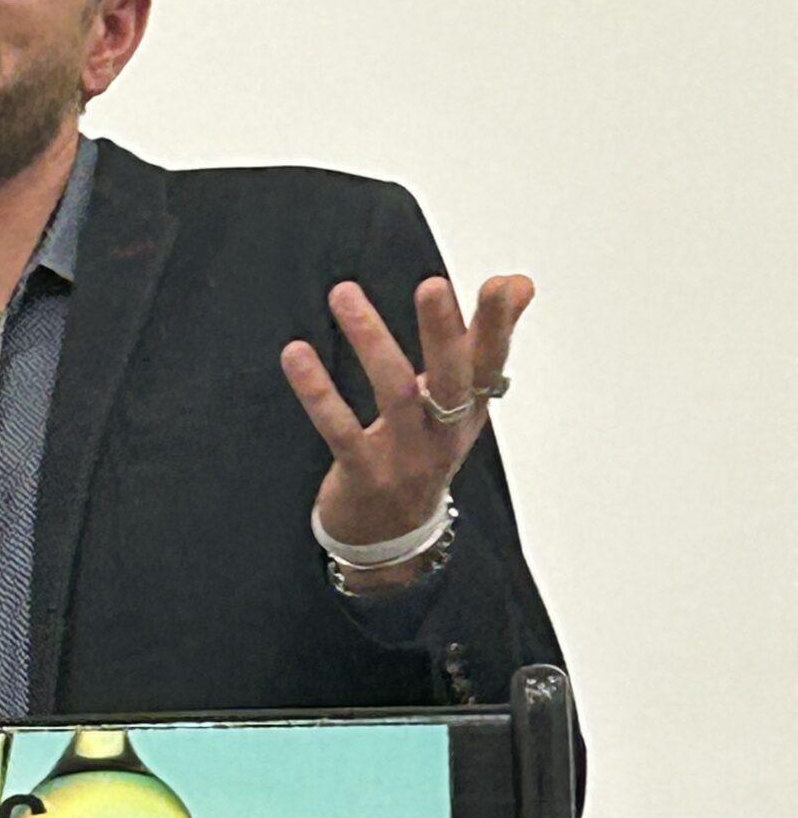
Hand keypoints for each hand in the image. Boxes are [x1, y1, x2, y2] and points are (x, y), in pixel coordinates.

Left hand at [281, 273, 533, 550]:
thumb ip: (482, 340)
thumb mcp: (461, 401)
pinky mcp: (364, 472)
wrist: (392, 535)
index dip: (498, 325)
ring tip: (345, 294)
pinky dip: (318, 392)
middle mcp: (444, 433)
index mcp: (470, 409)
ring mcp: (406, 456)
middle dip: (444, 332)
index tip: (503, 284)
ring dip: (371, 341)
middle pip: (452, 379)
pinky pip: (341, 429)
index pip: (489, 362)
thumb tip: (520, 282)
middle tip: (433, 285)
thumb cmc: (426, 449)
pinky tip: (296, 354)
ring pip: (394, 394)